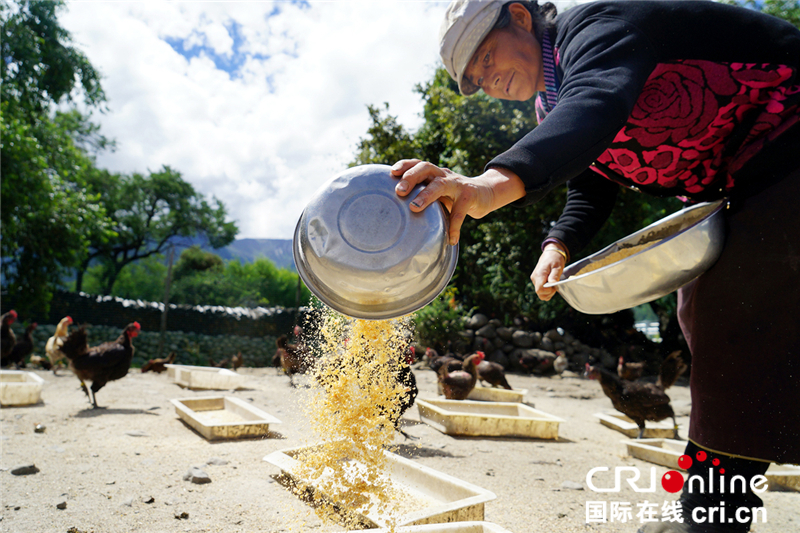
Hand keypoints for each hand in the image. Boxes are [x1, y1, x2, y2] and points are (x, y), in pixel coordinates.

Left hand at [390, 159, 524, 244]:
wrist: (486, 193)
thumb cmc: (455, 196)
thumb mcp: (438, 193)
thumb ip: (423, 196)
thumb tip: (398, 214)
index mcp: (435, 174)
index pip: (418, 163)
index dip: (405, 165)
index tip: (392, 172)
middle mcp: (444, 175)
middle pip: (426, 168)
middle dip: (411, 177)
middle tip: (399, 191)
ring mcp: (458, 184)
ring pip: (440, 184)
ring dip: (426, 195)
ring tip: (414, 207)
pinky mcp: (470, 196)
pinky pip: (459, 212)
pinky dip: (455, 226)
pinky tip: (451, 239)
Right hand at [531, 247, 565, 300]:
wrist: (550, 253)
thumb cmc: (555, 259)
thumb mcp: (557, 266)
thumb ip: (554, 276)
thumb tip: (552, 284)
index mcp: (539, 274)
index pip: (540, 289)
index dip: (548, 291)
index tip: (555, 287)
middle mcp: (535, 278)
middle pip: (539, 293)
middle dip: (548, 293)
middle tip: (555, 287)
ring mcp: (534, 280)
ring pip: (539, 293)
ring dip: (547, 293)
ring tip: (554, 286)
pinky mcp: (536, 280)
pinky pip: (540, 290)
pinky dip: (546, 291)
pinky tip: (551, 286)